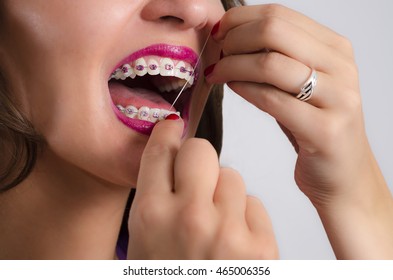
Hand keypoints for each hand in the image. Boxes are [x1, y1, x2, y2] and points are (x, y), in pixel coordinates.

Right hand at [127, 117, 277, 258]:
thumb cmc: (170, 277)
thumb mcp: (145, 241)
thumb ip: (155, 197)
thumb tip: (172, 153)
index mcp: (151, 218)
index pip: (161, 151)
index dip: (168, 133)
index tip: (172, 128)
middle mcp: (188, 219)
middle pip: (201, 150)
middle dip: (198, 158)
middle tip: (197, 177)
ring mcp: (228, 233)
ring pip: (232, 176)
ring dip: (224, 192)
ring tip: (216, 222)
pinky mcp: (262, 246)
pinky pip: (254, 203)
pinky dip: (245, 215)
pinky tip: (234, 239)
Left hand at [205, 4, 392, 258]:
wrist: (342, 175)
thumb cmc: (315, 128)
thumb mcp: (301, 85)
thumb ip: (276, 59)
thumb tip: (229, 37)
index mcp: (335, 48)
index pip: (280, 14)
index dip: (240, 19)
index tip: (218, 31)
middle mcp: (341, 67)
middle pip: (274, 31)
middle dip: (233, 39)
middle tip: (214, 53)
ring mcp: (337, 98)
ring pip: (270, 64)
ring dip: (232, 65)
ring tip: (215, 73)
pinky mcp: (326, 130)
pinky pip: (272, 99)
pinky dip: (244, 89)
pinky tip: (231, 87)